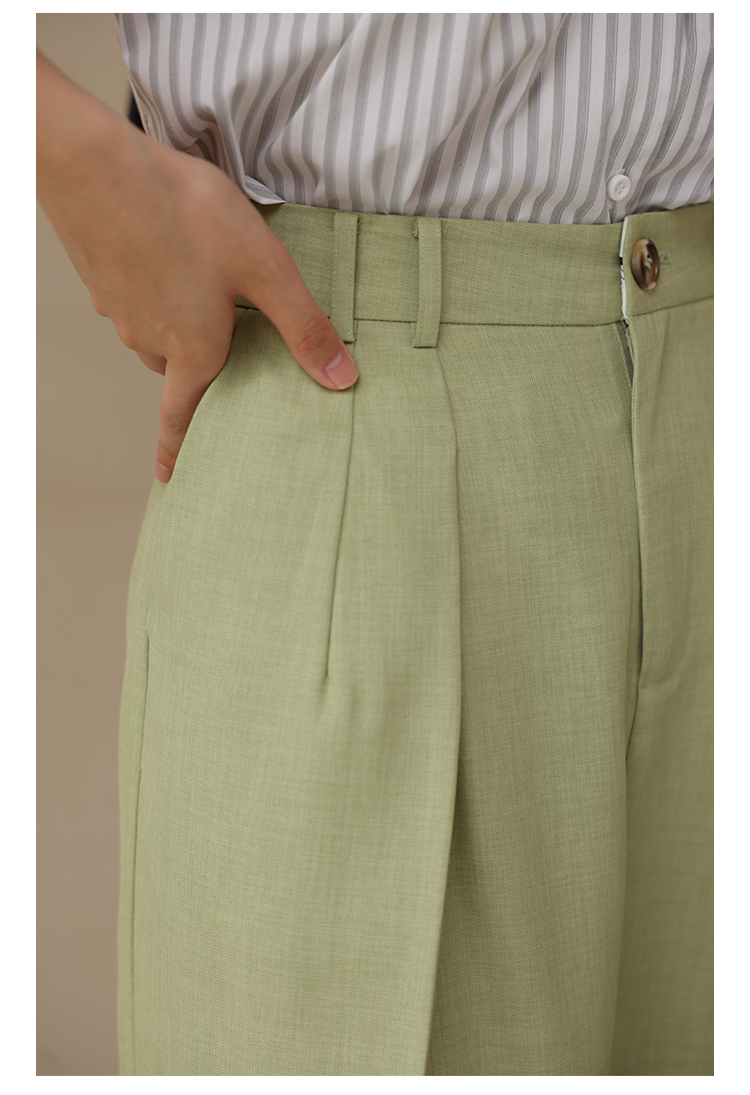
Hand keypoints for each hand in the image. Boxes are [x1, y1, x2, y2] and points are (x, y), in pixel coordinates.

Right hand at [36, 51, 358, 482]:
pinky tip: (166, 259)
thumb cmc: (182, 212)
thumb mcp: (263, 269)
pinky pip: (134, 299)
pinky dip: (152, 293)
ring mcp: (119, 308)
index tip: (171, 477)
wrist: (93, 164)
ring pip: (154, 334)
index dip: (178, 449)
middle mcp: (150, 338)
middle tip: (216, 366)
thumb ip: (304, 327)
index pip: (184, 416)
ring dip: (175, 331)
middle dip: (195, 376)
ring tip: (199, 301)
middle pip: (177, 372)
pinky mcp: (102, 276)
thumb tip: (343, 380)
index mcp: (192, 350)